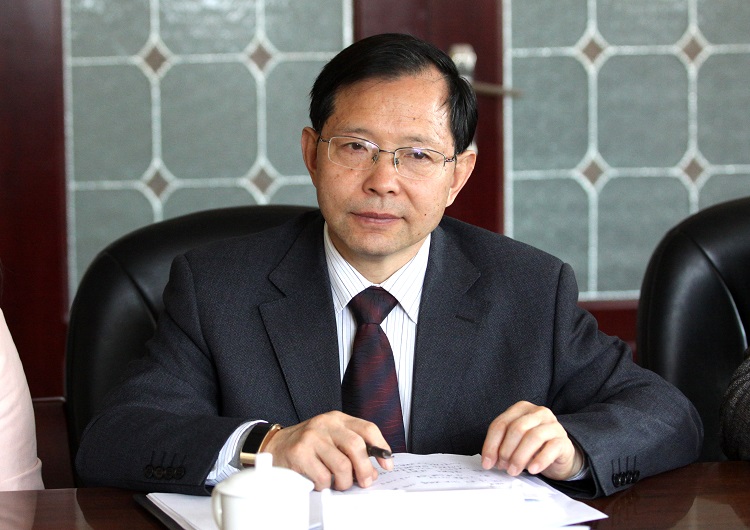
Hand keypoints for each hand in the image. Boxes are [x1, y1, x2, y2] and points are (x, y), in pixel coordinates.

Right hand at [262, 411, 393, 490]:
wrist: (275, 445)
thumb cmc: (308, 444)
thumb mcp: (332, 438)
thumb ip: (353, 449)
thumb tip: (373, 470)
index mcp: (337, 419)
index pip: (368, 428)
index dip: (381, 447)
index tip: (386, 463)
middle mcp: (325, 424)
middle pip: (357, 446)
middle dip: (365, 470)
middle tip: (365, 481)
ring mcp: (312, 437)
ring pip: (342, 466)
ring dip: (344, 482)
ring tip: (339, 483)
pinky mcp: (300, 453)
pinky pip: (323, 477)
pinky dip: (325, 485)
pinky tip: (320, 481)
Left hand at [480, 401, 582, 480]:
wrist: (560, 454)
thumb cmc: (533, 447)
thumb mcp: (515, 443)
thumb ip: (501, 446)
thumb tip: (488, 461)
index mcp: (521, 409)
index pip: (501, 424)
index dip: (491, 444)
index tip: (487, 462)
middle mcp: (538, 412)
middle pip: (516, 429)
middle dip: (506, 450)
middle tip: (503, 467)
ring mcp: (553, 425)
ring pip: (533, 437)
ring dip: (519, 457)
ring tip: (513, 471)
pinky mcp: (564, 440)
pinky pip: (551, 448)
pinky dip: (539, 460)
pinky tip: (532, 470)